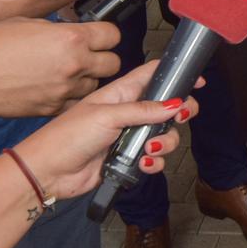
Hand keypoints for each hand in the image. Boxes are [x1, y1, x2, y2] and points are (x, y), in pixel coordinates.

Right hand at [0, 18, 122, 117]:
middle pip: (113, 64)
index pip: (113, 35)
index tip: (100, 35)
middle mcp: (74, 64)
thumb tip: (72, 32)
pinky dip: (70, 98)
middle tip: (89, 55)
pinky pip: (75, 104)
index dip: (106, 34)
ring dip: (87, 79)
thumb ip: (58, 29)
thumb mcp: (30, 22)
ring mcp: (64, 90)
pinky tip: (56, 89)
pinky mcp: (51, 109)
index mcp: (71, 38)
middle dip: (103, 57)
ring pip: (96, 86)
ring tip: (67, 73)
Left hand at [10, 59, 200, 200]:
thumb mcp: (106, 116)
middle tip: (181, 118)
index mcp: (121, 93)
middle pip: (167, 107)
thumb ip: (143, 110)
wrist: (49, 172)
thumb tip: (175, 103)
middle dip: (179, 113)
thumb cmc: (67, 136)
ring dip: (164, 142)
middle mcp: (128, 112)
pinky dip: (153, 163)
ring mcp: (128, 136)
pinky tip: (142, 164)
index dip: (176, 75)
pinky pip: (152, 159)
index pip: (153, 75)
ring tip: (148, 148)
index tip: (198, 80)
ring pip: (163, 135)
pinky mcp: (127, 159)